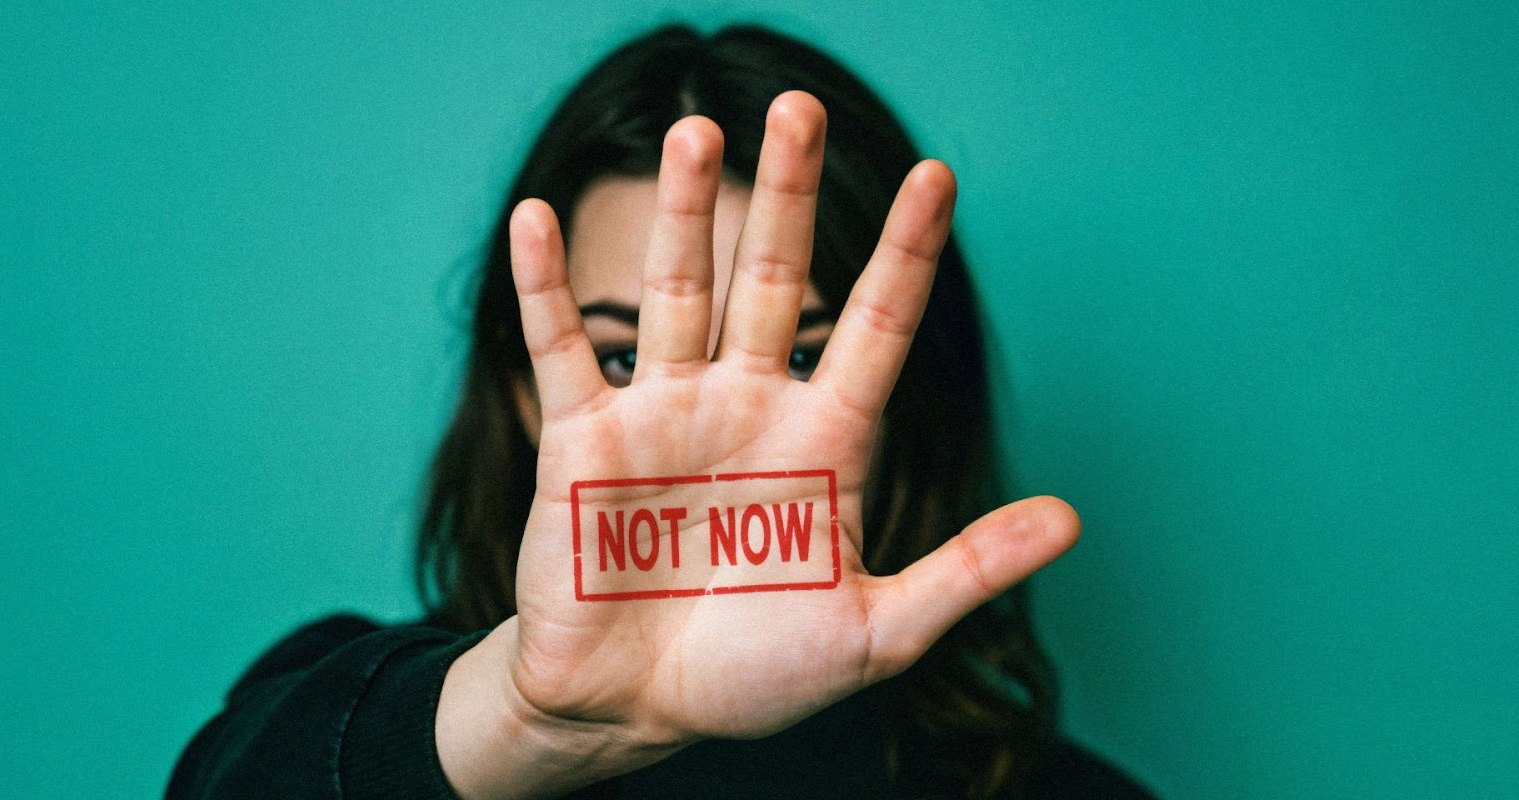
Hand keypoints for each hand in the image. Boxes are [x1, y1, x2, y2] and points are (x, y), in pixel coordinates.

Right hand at [437, 91, 1079, 798]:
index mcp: (823, 440)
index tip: (940, 175)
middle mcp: (748, 406)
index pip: (875, 325)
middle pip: (774, 279)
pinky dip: (542, 287)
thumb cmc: (756, 676)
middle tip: (797, 107)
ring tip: (694, 133)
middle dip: (785, 195)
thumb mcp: (876, 631)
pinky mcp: (583, 440)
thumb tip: (1073, 519)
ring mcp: (664, 413)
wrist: (635, 710)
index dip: (906, 252)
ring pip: (677, 292)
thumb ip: (967, 571)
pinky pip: (561, 349)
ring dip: (680, 213)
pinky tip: (534, 217)